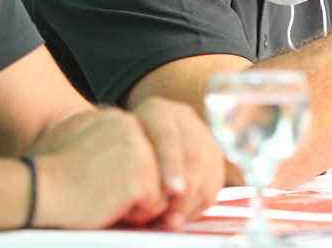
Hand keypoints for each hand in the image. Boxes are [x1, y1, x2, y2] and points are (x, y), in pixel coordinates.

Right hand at [31, 108, 166, 228]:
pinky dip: (135, 215)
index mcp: (121, 120)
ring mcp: (139, 151)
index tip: (107, 183)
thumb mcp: (85, 141)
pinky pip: (154, 206)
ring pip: (160, 189)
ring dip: (137, 203)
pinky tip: (108, 206)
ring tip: (105, 197)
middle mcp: (134, 129)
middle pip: (159, 169)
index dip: (132, 176)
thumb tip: (137, 161)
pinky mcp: (141, 176)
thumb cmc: (53, 174)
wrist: (37, 189)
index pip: (148, 153)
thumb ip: (113, 143)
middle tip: (104, 192)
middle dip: (139, 189)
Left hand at [130, 96, 223, 228]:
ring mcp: (200, 133)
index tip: (172, 190)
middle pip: (193, 154)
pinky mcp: (212, 152)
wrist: (138, 132)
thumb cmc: (121, 145)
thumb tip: (135, 188)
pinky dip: (201, 200)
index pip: (168, 135)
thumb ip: (126, 158)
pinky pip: (214, 179)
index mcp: (156, 111)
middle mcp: (182, 117)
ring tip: (176, 221)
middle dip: (186, 190)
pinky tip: (184, 214)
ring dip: (193, 200)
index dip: (172, 163)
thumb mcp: (116, 142)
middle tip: (172, 217)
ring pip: (207, 167)